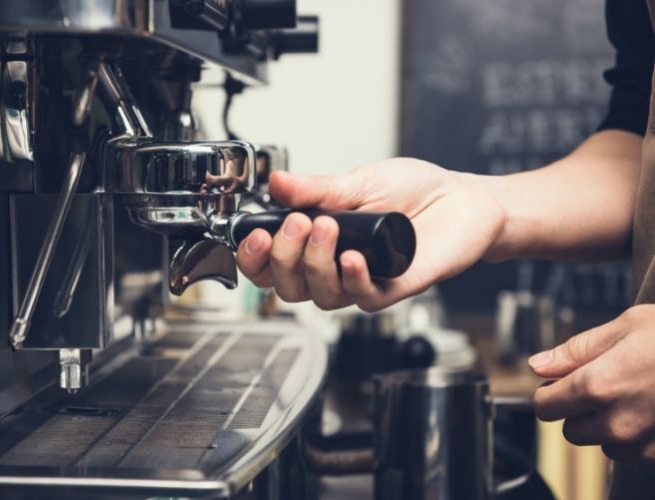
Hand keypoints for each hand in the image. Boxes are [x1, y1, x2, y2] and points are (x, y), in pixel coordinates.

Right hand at [235, 159, 505, 310]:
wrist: (462, 199)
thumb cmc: (413, 192)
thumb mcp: (357, 182)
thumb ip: (316, 189)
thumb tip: (277, 183)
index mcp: (318, 241)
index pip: (272, 265)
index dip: (255, 258)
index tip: (256, 237)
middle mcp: (334, 266)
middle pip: (289, 288)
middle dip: (285, 257)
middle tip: (298, 223)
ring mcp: (362, 280)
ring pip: (321, 296)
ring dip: (316, 264)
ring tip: (327, 228)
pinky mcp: (393, 288)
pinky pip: (363, 298)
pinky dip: (353, 279)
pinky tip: (352, 258)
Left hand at [530, 304, 654, 461]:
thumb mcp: (626, 327)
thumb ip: (576, 350)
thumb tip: (538, 364)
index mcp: (597, 385)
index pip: (544, 406)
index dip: (549, 392)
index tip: (560, 383)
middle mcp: (616, 422)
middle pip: (571, 430)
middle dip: (580, 410)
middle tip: (607, 384)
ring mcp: (643, 444)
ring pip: (604, 444)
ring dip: (612, 425)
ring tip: (640, 394)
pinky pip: (635, 454)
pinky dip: (640, 437)